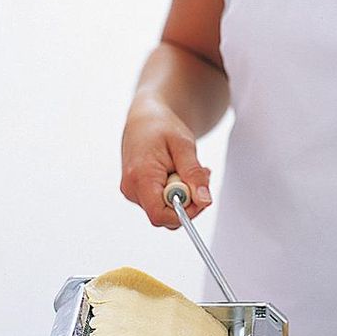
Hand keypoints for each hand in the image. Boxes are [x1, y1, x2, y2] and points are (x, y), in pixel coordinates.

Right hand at [120, 98, 211, 227]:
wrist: (146, 119)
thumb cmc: (161, 127)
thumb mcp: (184, 146)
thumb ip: (194, 174)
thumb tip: (204, 201)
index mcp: (140, 177)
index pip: (160, 215)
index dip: (185, 213)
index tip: (199, 195)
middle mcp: (132, 190)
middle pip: (166, 216)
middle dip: (190, 201)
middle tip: (201, 175)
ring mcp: (134, 193)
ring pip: (167, 212)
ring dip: (186, 196)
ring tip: (190, 170)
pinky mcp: (139, 193)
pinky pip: (163, 205)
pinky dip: (178, 194)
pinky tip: (181, 175)